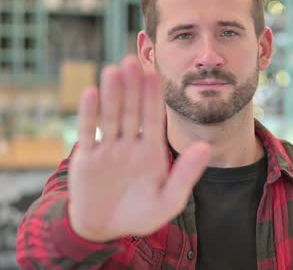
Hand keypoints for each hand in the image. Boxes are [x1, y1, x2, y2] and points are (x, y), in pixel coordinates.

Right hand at [68, 56, 210, 241]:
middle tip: (133, 61)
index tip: (155, 74)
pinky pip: (88, 132)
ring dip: (112, 93)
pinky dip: (89, 114)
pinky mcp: (86, 158)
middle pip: (131, 110)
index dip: (153, 96)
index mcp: (150, 150)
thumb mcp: (168, 200)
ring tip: (114, 69)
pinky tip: (90, 92)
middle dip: (132, 87)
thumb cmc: (139, 215)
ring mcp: (107, 149)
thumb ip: (186, 174)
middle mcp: (128, 144)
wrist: (105, 231)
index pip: (153, 118)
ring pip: (110, 116)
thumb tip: (206, 147)